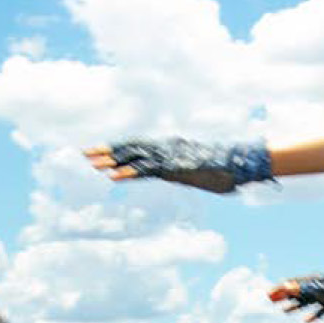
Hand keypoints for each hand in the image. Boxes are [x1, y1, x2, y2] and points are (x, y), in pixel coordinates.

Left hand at [85, 138, 272, 193]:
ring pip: (135, 157)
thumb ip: (184, 169)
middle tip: (83, 153)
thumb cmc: (224, 168)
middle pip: (130, 148)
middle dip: (106, 151)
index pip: (137, 146)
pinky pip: (148, 171)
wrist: (240, 164)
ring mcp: (170, 157)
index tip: (98, 151)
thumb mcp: (198, 169)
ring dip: (112, 160)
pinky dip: (130, 173)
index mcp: (169, 148)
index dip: (117, 148)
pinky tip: (113, 176)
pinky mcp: (175, 169)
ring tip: (91, 163)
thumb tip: (182, 172)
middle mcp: (166, 149)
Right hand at [269, 271, 323, 320]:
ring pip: (307, 301)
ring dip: (295, 306)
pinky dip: (313, 315)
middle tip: (271, 301)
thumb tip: (286, 286)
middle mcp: (318, 287)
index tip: (268, 295)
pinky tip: (307, 321)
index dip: (280, 289)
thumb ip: (305, 289)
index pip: (292, 283)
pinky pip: (320, 310)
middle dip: (284, 296)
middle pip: (297, 292)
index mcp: (314, 280)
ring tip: (285, 311)